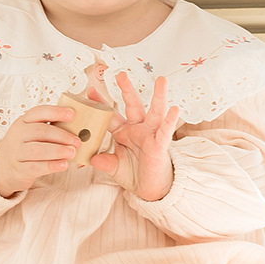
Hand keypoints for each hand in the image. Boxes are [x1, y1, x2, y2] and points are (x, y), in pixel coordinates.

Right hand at [0, 104, 81, 197]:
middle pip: (40, 131)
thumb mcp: (31, 132)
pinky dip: (51, 165)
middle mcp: (18, 134)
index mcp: (23, 121)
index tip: (73, 114)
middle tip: (77, 141)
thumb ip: (50, 127)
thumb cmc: (25, 146)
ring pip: (38, 150)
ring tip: (72, 153)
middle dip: (61, 135)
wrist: (2, 166)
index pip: (39, 112)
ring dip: (57, 151)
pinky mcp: (19, 169)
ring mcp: (16, 152)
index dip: (56, 112)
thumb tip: (79, 126)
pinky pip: (36, 167)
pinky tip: (63, 164)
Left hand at [87, 72, 180, 200]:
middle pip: (132, 105)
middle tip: (121, 74)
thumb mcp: (114, 167)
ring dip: (158, 96)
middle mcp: (137, 129)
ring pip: (155, 112)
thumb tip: (91, 159)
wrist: (150, 189)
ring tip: (162, 80)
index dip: (101, 104)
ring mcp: (150, 135)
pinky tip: (174, 109)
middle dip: (127, 89)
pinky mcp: (160, 145)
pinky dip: (170, 121)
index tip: (90, 91)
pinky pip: (166, 131)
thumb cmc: (133, 174)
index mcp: (122, 132)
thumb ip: (103, 162)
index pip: (110, 115)